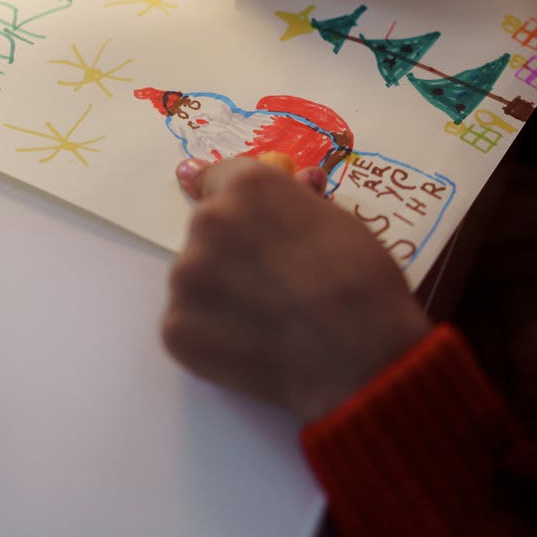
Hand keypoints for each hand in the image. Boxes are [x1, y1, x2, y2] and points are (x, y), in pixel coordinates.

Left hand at [161, 156, 430, 422]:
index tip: (238, 217)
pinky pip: (189, 320)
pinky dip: (212, 331)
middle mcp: (208, 222)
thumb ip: (298, 199)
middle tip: (270, 280)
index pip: (217, 178)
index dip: (234, 200)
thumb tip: (293, 178)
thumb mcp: (338, 221)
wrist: (360, 358)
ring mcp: (187, 276)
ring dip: (219, 289)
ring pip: (195, 274)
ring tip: (263, 317)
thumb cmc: (361, 282)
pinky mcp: (175, 327)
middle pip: (208, 228)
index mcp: (247, 186)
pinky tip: (249, 344)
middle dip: (231, 247)